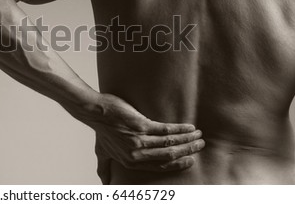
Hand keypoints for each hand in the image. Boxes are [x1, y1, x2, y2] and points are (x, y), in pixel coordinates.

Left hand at [89, 93, 204, 171]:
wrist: (95, 111)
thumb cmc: (100, 131)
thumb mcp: (102, 153)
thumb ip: (105, 169)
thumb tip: (104, 184)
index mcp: (130, 162)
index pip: (159, 166)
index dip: (177, 164)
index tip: (189, 160)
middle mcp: (136, 154)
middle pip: (168, 156)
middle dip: (187, 151)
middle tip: (200, 146)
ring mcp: (139, 140)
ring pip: (170, 144)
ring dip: (187, 140)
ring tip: (198, 135)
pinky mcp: (141, 125)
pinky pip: (166, 130)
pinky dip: (180, 129)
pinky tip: (189, 127)